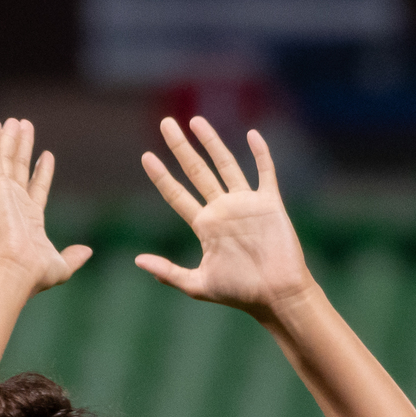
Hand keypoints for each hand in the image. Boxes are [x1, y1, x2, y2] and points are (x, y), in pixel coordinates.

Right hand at [0, 118, 90, 297]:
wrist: (16, 272)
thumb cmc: (35, 274)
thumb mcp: (63, 266)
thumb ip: (74, 257)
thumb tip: (87, 251)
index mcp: (31, 220)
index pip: (37, 188)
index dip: (42, 172)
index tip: (46, 155)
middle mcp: (16, 205)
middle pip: (19, 169)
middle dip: (22, 148)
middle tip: (24, 127)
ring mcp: (5, 196)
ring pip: (7, 160)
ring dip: (9, 140)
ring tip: (13, 120)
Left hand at [135, 116, 313, 315]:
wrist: (277, 296)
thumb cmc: (239, 293)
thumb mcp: (197, 285)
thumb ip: (168, 272)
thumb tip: (138, 260)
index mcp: (205, 227)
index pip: (177, 196)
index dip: (161, 177)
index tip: (146, 157)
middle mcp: (222, 211)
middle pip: (197, 171)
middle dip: (180, 148)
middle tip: (165, 123)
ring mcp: (246, 204)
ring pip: (226, 165)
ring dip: (211, 142)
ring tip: (195, 120)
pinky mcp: (269, 203)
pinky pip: (264, 171)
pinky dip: (260, 153)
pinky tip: (251, 135)